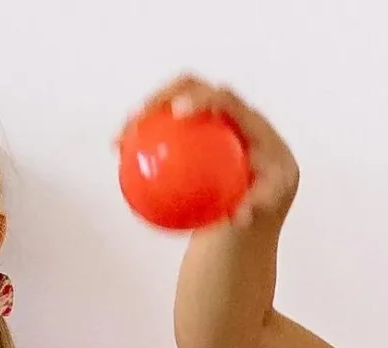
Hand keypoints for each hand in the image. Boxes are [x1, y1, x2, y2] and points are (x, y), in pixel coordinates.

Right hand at [134, 76, 299, 226]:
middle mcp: (226, 109)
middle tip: (140, 117)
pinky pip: (162, 128)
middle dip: (161, 95)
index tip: (178, 112)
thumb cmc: (265, 200)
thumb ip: (257, 205)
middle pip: (190, 89)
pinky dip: (142, 136)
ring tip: (122, 136)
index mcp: (249, 119)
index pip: (225, 98)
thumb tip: (239, 218)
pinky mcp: (190, 126)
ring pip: (169, 104)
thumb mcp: (267, 203)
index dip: (201, 98)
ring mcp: (205, 115)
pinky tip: (120, 152)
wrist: (259, 198)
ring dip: (143, 115)